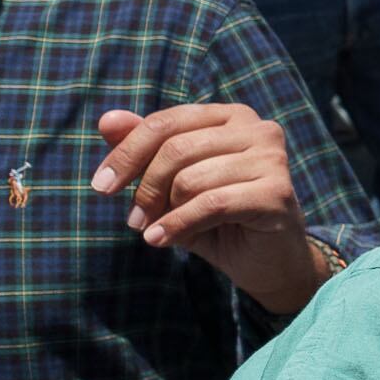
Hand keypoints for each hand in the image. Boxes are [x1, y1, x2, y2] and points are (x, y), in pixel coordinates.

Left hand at [93, 103, 325, 312]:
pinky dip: (179, 225)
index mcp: (231, 117)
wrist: (270, 263)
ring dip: (164, 212)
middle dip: (145, 188)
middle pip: (176, 148)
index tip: (101, 186)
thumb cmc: (220, 219)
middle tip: (134, 220)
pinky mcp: (277, 193)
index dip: (127, 153)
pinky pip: (211, 205)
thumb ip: (144, 150)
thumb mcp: (174, 184)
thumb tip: (107, 120)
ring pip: (191, 179)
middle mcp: (257, 128)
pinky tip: (163, 241)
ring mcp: (272, 159)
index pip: (166, 123)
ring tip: (157, 233)